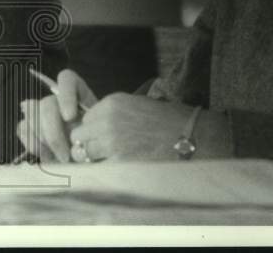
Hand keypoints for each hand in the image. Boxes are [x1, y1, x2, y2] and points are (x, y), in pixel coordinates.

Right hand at [16, 69, 97, 161]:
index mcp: (78, 95)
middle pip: (47, 103)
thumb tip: (70, 120)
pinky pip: (23, 129)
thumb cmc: (101, 147)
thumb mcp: (101, 136)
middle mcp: (58, 102)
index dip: (66, 95)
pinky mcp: (30, 127)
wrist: (93, 163)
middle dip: (53, 132)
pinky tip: (47, 156)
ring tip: (59, 158)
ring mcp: (42, 113)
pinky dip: (33, 144)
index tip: (70, 116)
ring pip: (31, 115)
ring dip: (43, 140)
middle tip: (66, 155)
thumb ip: (91, 127)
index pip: (67, 80)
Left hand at [68, 93, 231, 161]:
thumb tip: (94, 126)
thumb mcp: (137, 105)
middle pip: (80, 135)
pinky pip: (100, 169)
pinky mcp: (119, 162)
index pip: (86, 118)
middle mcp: (107, 120)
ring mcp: (111, 142)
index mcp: (112, 102)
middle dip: (88, 143)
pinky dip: (105, 171)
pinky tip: (119, 169)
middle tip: (101, 151)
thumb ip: (113, 113)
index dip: (92, 128)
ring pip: (85, 153)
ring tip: (111, 160)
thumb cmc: (168, 121)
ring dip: (95, 158)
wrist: (192, 136)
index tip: (100, 135)